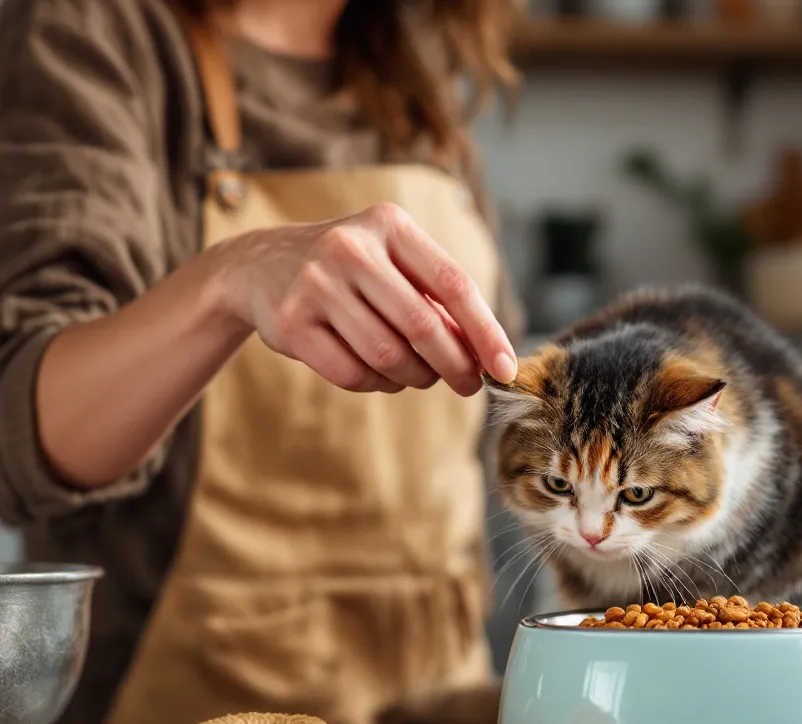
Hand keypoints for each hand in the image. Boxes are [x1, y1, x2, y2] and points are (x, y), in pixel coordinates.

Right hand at [216, 202, 517, 396]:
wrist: (259, 266)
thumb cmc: (349, 271)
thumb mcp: (394, 264)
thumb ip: (438, 301)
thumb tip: (488, 355)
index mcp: (390, 225)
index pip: (454, 284)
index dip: (486, 332)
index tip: (506, 369)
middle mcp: (351, 248)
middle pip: (423, 327)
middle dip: (455, 365)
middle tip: (468, 385)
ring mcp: (316, 284)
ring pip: (388, 356)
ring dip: (414, 377)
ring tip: (417, 373)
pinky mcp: (291, 322)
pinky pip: (352, 374)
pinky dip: (376, 384)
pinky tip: (378, 374)